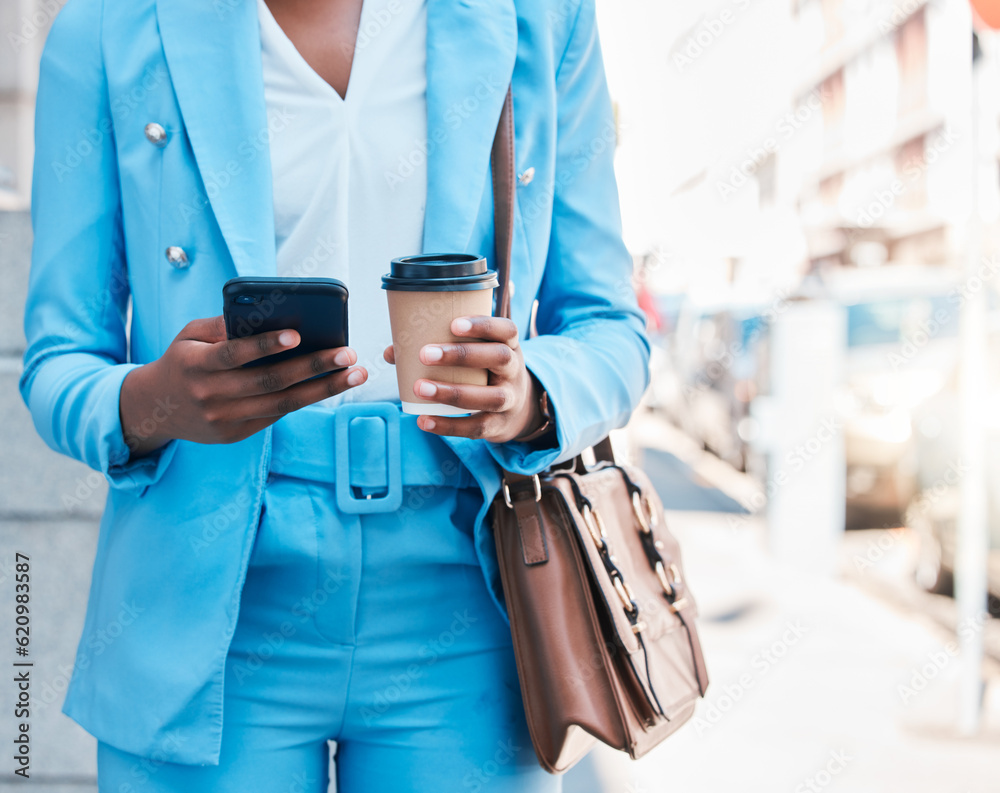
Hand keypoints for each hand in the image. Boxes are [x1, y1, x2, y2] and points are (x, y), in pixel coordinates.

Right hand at [120, 315, 367, 457]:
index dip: (265, 345)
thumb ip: (223, 325)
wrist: (154, 409)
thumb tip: (268, 313)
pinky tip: (331, 386)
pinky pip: (276, 414)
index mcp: (197, 365)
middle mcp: (211, 395)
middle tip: (348, 355)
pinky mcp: (235, 435)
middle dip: (314, 367)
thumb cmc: (182, 361)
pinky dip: (305, 399)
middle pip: (270, 382)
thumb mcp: (190, 336)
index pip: (234, 354)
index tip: (298, 335)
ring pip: (282, 403)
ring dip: (323, 389)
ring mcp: (224, 419)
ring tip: (354, 374)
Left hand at [381, 316, 543, 441]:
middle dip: (462, 355)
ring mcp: (510, 399)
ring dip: (453, 392)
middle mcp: (514, 370)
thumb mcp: (475, 356)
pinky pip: (477, 427)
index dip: (483, 325)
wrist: (516, 411)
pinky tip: (424, 420)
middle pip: (499, 358)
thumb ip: (438, 348)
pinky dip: (449, 426)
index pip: (507, 330)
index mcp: (508, 346)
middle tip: (425, 354)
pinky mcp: (499, 425)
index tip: (453, 324)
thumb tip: (393, 352)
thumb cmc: (484, 373)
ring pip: (490, 396)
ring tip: (420, 388)